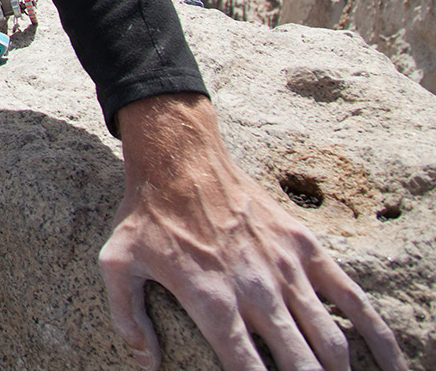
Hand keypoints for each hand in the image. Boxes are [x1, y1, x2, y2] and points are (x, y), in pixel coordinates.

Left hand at [100, 93, 404, 370]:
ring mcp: (286, 270)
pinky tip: (393, 367)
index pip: (247, 368)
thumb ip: (127, 317)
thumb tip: (146, 362)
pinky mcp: (307, 250)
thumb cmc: (147, 214)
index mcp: (211, 301)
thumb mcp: (116, 262)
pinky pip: (354, 299)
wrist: (181, 159)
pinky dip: (379, 337)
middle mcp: (255, 290)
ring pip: (329, 341)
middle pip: (298, 364)